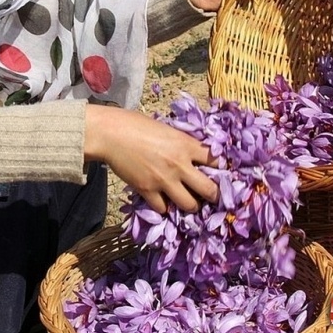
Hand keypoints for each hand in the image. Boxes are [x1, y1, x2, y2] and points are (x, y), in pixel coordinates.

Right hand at [84, 104, 217, 213]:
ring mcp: (163, 180)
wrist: (111, 133)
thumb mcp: (167, 129)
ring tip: (188, 202)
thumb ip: (183, 142)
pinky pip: (163, 208)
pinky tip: (164, 201)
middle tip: (211, 196)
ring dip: (191, 205)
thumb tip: (195, 153)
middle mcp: (179, 164)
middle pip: (209, 190)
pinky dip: (165, 207)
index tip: (219, 173)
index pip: (217, 162)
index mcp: (186, 144)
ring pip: (189, 205)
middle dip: (214, 196)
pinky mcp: (147, 190)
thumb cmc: (136, 124)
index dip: (221, 170)